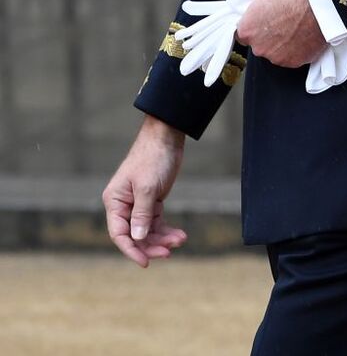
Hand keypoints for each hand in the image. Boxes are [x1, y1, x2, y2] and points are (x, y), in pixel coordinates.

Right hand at [103, 116, 186, 267]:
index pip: (119, 234)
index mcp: (114, 201)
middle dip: (151, 245)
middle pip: (135, 235)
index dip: (131, 250)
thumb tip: (137, 239)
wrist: (167, 136)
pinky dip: (166, 229)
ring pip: (147, 230)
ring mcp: (138, 204)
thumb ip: (142, 213)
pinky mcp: (152, 201)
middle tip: (169, 252)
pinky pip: (156, 222)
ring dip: (162, 238)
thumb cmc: (153, 157)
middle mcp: (123, 205)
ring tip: (179, 240)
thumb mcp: (148, 187)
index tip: (146, 263)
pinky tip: (180, 235)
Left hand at [237, 0, 326, 66]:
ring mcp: (276, 57)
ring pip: (274, 52)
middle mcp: (258, 48)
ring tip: (294, 28)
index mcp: (247, 29)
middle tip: (281, 22)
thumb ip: (252, 2)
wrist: (321, 4)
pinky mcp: (293, 62)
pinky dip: (294, 49)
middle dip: (266, 35)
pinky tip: (302, 35)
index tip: (262, 20)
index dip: (253, 25)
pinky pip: (290, 57)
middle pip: (258, 44)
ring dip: (281, 43)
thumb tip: (250, 6)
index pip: (242, 33)